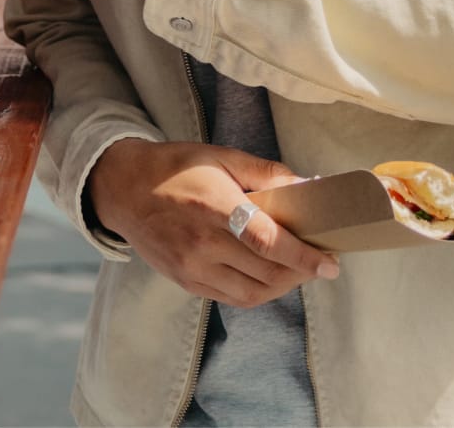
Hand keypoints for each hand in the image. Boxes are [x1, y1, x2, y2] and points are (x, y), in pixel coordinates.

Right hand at [88, 139, 338, 307]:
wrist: (123, 188)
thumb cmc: (173, 167)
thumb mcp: (218, 155)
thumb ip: (263, 172)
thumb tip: (303, 186)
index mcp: (214, 207)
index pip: (268, 242)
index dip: (304, 257)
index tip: (330, 264)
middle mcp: (204, 244)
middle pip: (267, 273)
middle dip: (301, 272)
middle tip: (318, 262)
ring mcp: (193, 268)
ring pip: (253, 293)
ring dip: (282, 287)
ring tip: (296, 271)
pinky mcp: (187, 282)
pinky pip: (232, 298)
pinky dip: (257, 292)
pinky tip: (267, 276)